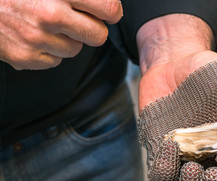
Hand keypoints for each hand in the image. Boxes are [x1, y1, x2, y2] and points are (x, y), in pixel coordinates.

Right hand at [0, 0, 121, 69]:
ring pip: (76, 50)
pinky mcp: (26, 57)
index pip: (108, 8)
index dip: (112, 12)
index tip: (109, 13)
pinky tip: (34, 36)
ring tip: (46, 24)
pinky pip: (55, 61)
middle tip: (80, 21)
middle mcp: (50, 15)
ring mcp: (37, 38)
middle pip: (98, 36)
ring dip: (68, 40)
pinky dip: (49, 52)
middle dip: (93, 29)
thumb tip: (107, 4)